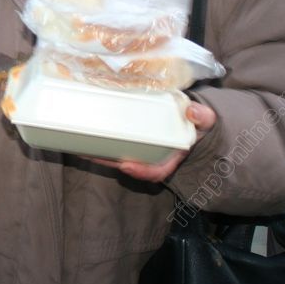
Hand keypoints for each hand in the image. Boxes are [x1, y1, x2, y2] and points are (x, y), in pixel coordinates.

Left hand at [88, 102, 216, 182]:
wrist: (193, 120)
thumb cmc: (198, 123)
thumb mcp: (206, 120)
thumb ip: (203, 117)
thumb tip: (192, 112)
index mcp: (173, 157)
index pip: (157, 171)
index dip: (141, 171)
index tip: (126, 165)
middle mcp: (155, 157)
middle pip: (130, 166)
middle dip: (110, 162)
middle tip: (89, 154)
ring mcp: (143, 151)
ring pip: (119, 158)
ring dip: (100, 155)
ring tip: (79, 148)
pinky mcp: (134, 142)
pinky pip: (117, 147)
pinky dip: (102, 145)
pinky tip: (85, 137)